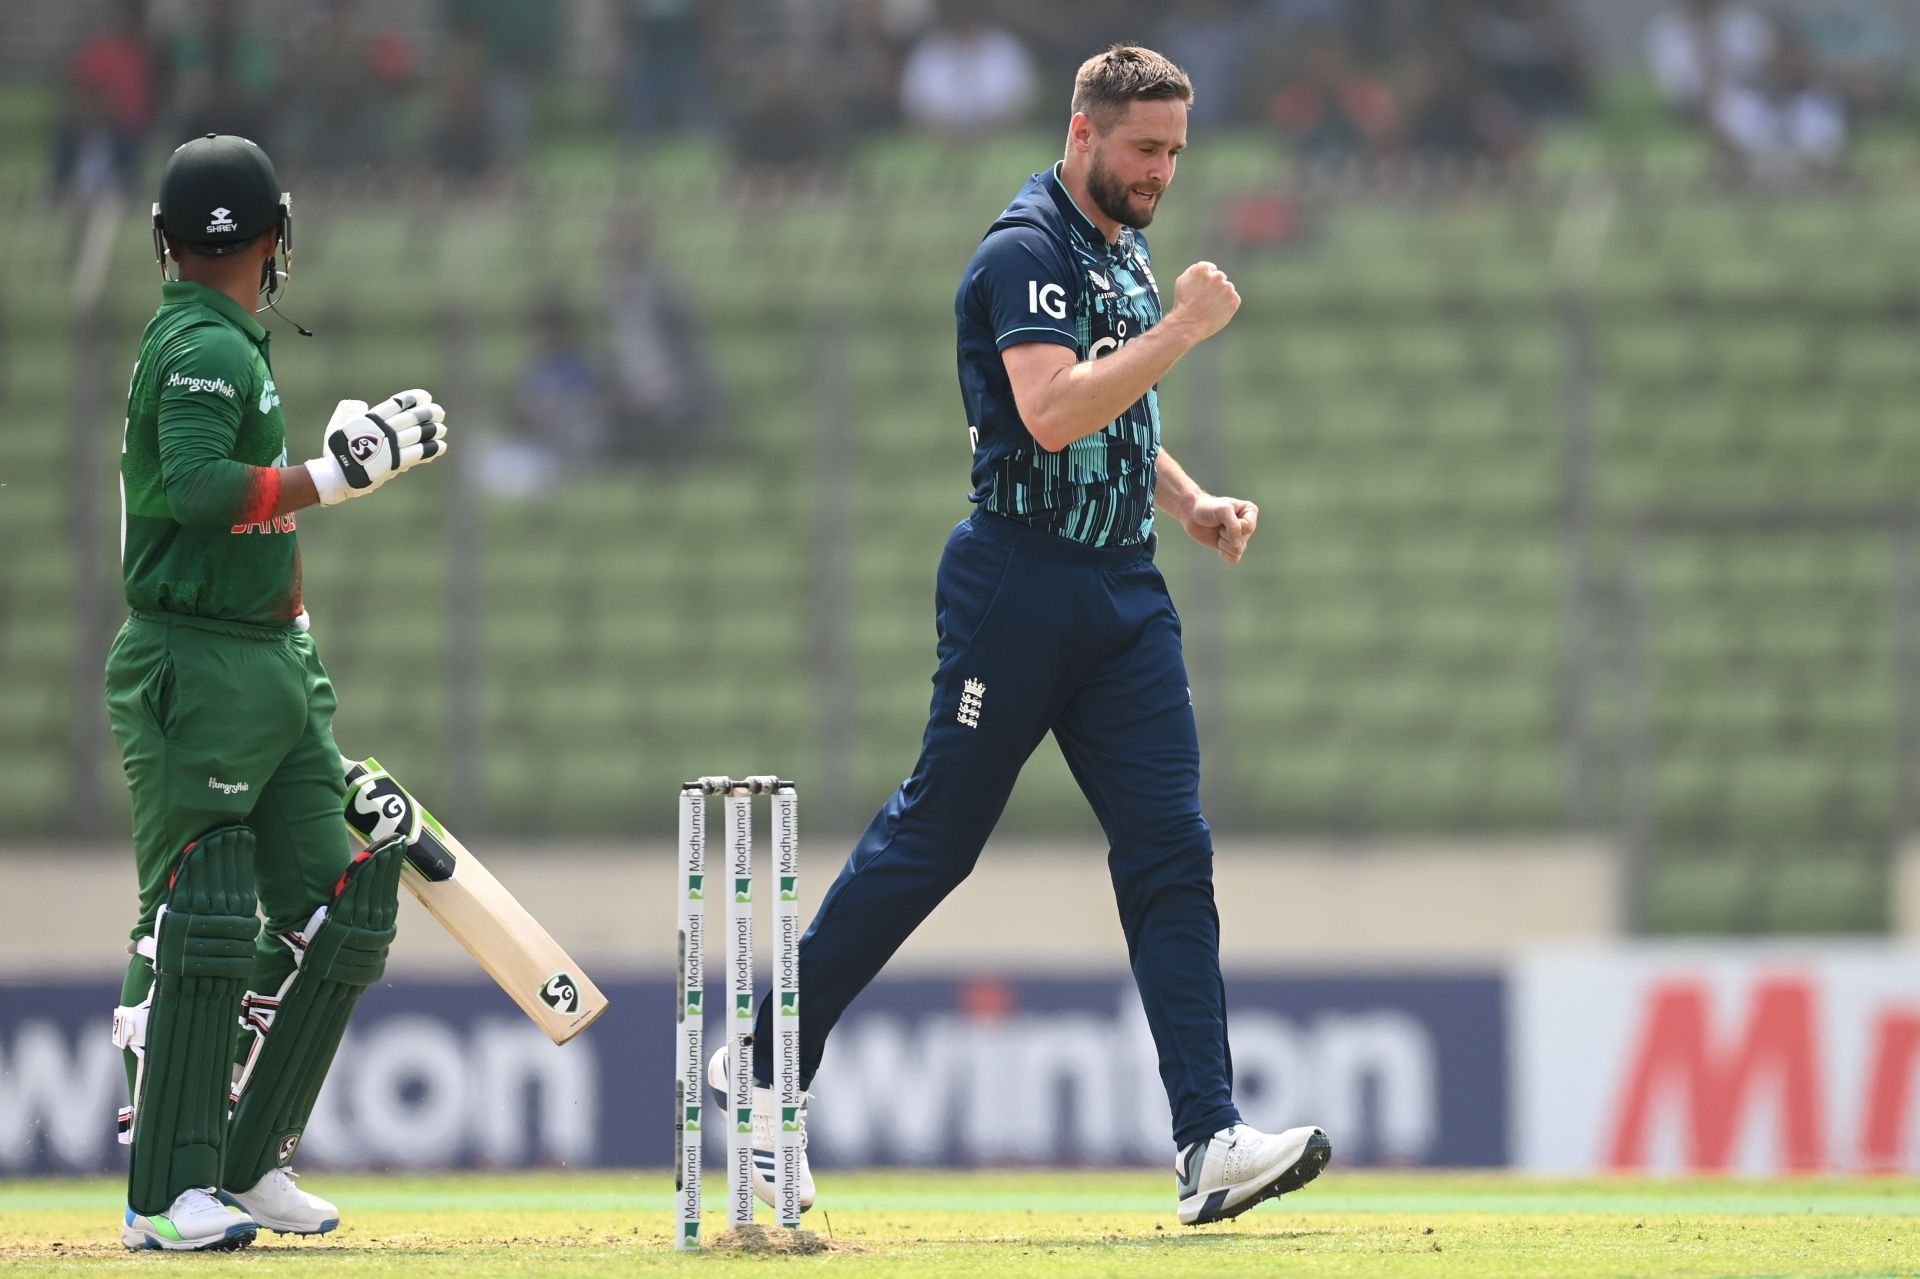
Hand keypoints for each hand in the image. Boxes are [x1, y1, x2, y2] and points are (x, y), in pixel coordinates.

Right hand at [303, 389, 447, 506]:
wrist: (335, 476)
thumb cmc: (336, 451)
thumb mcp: (339, 425)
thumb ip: (350, 411)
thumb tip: (363, 405)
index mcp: (370, 419)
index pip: (396, 403)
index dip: (412, 398)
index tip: (425, 396)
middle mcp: (382, 430)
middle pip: (410, 418)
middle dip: (427, 413)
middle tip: (439, 411)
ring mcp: (389, 446)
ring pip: (416, 434)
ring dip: (432, 430)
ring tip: (442, 428)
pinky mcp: (394, 463)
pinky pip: (417, 454)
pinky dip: (431, 449)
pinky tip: (441, 446)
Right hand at [1169, 261, 1240, 342]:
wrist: (1189, 324)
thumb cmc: (1183, 304)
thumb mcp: (1182, 281)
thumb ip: (1195, 270)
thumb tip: (1209, 268)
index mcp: (1203, 269)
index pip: (1211, 268)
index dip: (1205, 280)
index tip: (1201, 290)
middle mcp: (1217, 276)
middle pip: (1220, 277)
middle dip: (1214, 287)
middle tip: (1205, 300)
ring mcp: (1227, 288)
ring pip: (1227, 289)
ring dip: (1221, 295)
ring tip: (1210, 307)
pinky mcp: (1234, 299)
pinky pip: (1233, 299)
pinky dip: (1227, 305)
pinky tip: (1216, 311)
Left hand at [1179, 494, 1258, 563]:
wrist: (1192, 515)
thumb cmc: (1207, 508)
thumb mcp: (1222, 511)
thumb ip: (1234, 527)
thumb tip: (1238, 547)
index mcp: (1250, 511)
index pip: (1248, 527)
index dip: (1234, 527)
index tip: (1224, 518)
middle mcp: (1248, 525)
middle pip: (1242, 540)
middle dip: (1226, 535)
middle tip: (1219, 526)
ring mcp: (1240, 537)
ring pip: (1238, 550)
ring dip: (1224, 543)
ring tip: (1219, 532)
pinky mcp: (1232, 547)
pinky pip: (1234, 559)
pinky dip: (1224, 553)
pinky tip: (1218, 543)